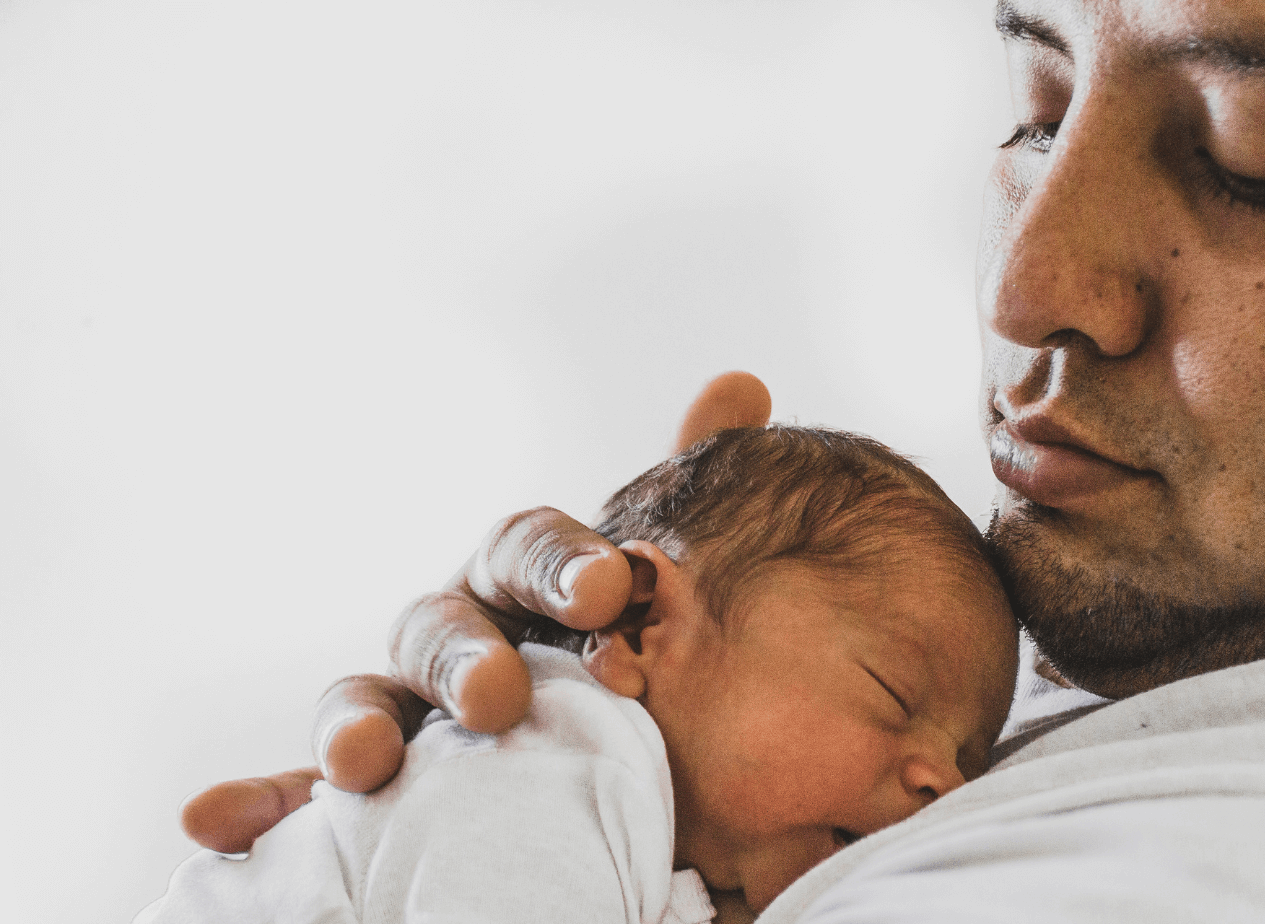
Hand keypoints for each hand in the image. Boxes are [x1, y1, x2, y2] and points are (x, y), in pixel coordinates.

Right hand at [181, 371, 771, 853]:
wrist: (623, 754)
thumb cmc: (627, 649)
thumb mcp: (667, 581)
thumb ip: (691, 491)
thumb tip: (740, 385)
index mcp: (524, 580)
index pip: (531, 550)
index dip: (564, 563)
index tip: (612, 586)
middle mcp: (457, 634)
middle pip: (442, 625)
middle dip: (467, 655)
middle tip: (502, 696)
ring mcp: (409, 707)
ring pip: (369, 698)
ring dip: (355, 722)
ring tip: (365, 759)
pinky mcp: (379, 785)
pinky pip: (305, 792)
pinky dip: (260, 800)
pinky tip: (214, 821)